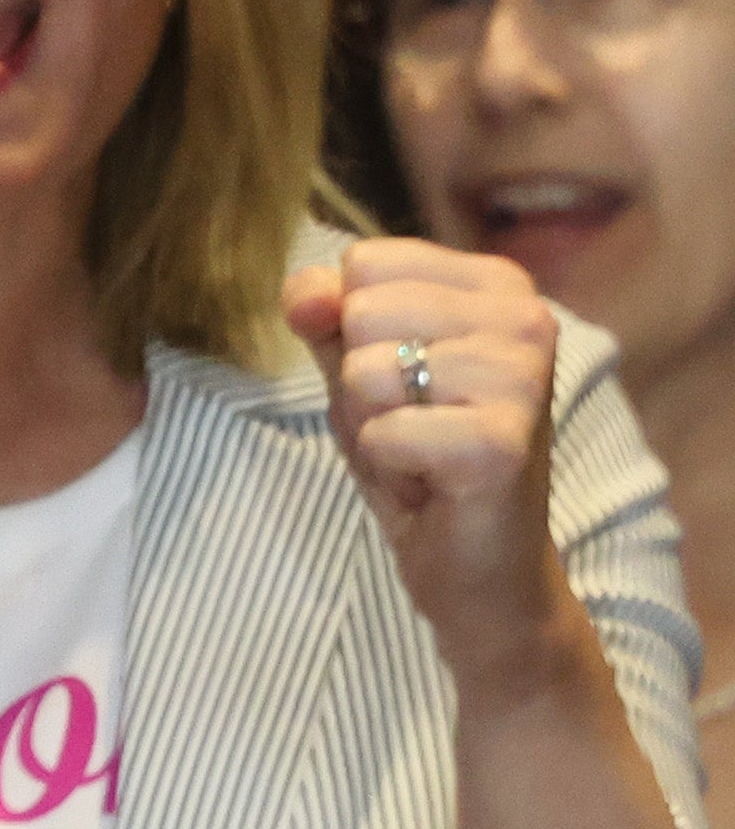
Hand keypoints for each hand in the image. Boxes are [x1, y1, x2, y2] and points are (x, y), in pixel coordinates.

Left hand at [288, 239, 586, 678]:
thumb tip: (303, 293)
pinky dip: (387, 465)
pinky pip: (380, 431)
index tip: (403, 381)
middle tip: (413, 424)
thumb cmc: (419, 454)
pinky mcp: (500, 443)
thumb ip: (324, 314)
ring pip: (365, 372)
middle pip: (361, 312)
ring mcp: (522, 378)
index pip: (364, 262)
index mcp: (498, 284)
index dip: (351, 331)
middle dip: (360, 382)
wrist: (478, 565)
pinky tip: (434, 482)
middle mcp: (525, 317)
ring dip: (374, 425)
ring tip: (425, 451)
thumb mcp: (356, 369)